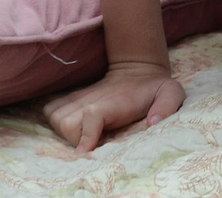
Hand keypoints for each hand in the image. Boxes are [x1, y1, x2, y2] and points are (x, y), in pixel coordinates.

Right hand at [43, 59, 183, 152]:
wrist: (137, 69)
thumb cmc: (154, 88)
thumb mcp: (171, 92)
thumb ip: (167, 105)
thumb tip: (153, 123)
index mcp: (115, 101)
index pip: (92, 115)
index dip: (86, 135)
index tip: (86, 153)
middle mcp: (92, 99)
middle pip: (67, 122)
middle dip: (75, 138)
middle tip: (92, 144)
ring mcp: (80, 98)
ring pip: (56, 118)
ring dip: (65, 131)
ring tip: (85, 137)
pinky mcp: (72, 99)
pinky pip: (50, 111)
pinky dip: (56, 122)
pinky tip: (75, 129)